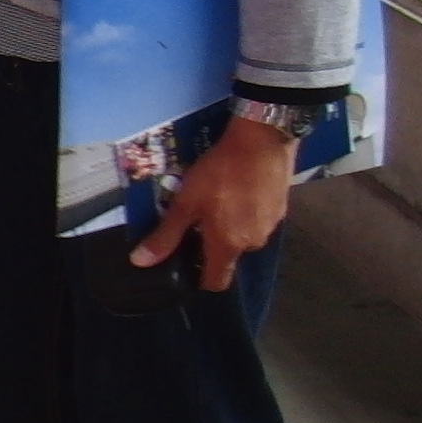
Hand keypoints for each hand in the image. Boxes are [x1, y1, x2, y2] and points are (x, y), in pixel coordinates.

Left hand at [134, 114, 295, 293]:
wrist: (262, 140)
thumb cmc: (220, 173)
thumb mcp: (186, 203)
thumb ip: (166, 235)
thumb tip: (141, 262)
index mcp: (229, 246)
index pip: (217, 282)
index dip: (200, 281)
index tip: (186, 270)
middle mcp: (253, 243)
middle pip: (228, 257)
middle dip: (210, 245)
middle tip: (194, 222)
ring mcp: (271, 226)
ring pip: (242, 237)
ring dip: (228, 227)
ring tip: (214, 203)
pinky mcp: (280, 209)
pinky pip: (256, 220)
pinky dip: (244, 214)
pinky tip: (234, 193)